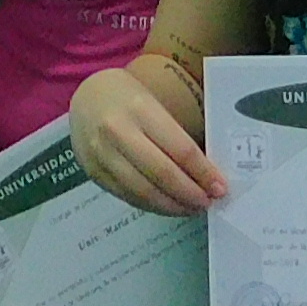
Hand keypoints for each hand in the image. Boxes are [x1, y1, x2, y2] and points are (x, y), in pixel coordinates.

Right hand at [69, 58, 223, 213]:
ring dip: (173, 206)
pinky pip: (128, 197)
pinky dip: (152, 206)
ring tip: (192, 208)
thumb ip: (175, 135)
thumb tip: (207, 174)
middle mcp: (118, 131)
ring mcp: (102, 155)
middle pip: (162, 173)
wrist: (85, 97)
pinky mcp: (94, 173)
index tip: (221, 187)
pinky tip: (168, 205)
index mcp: (140, 108)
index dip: (204, 173)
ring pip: (144, 191)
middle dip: (190, 194)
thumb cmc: (128, 98)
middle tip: (209, 202)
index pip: (180, 149)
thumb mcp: (153, 103)